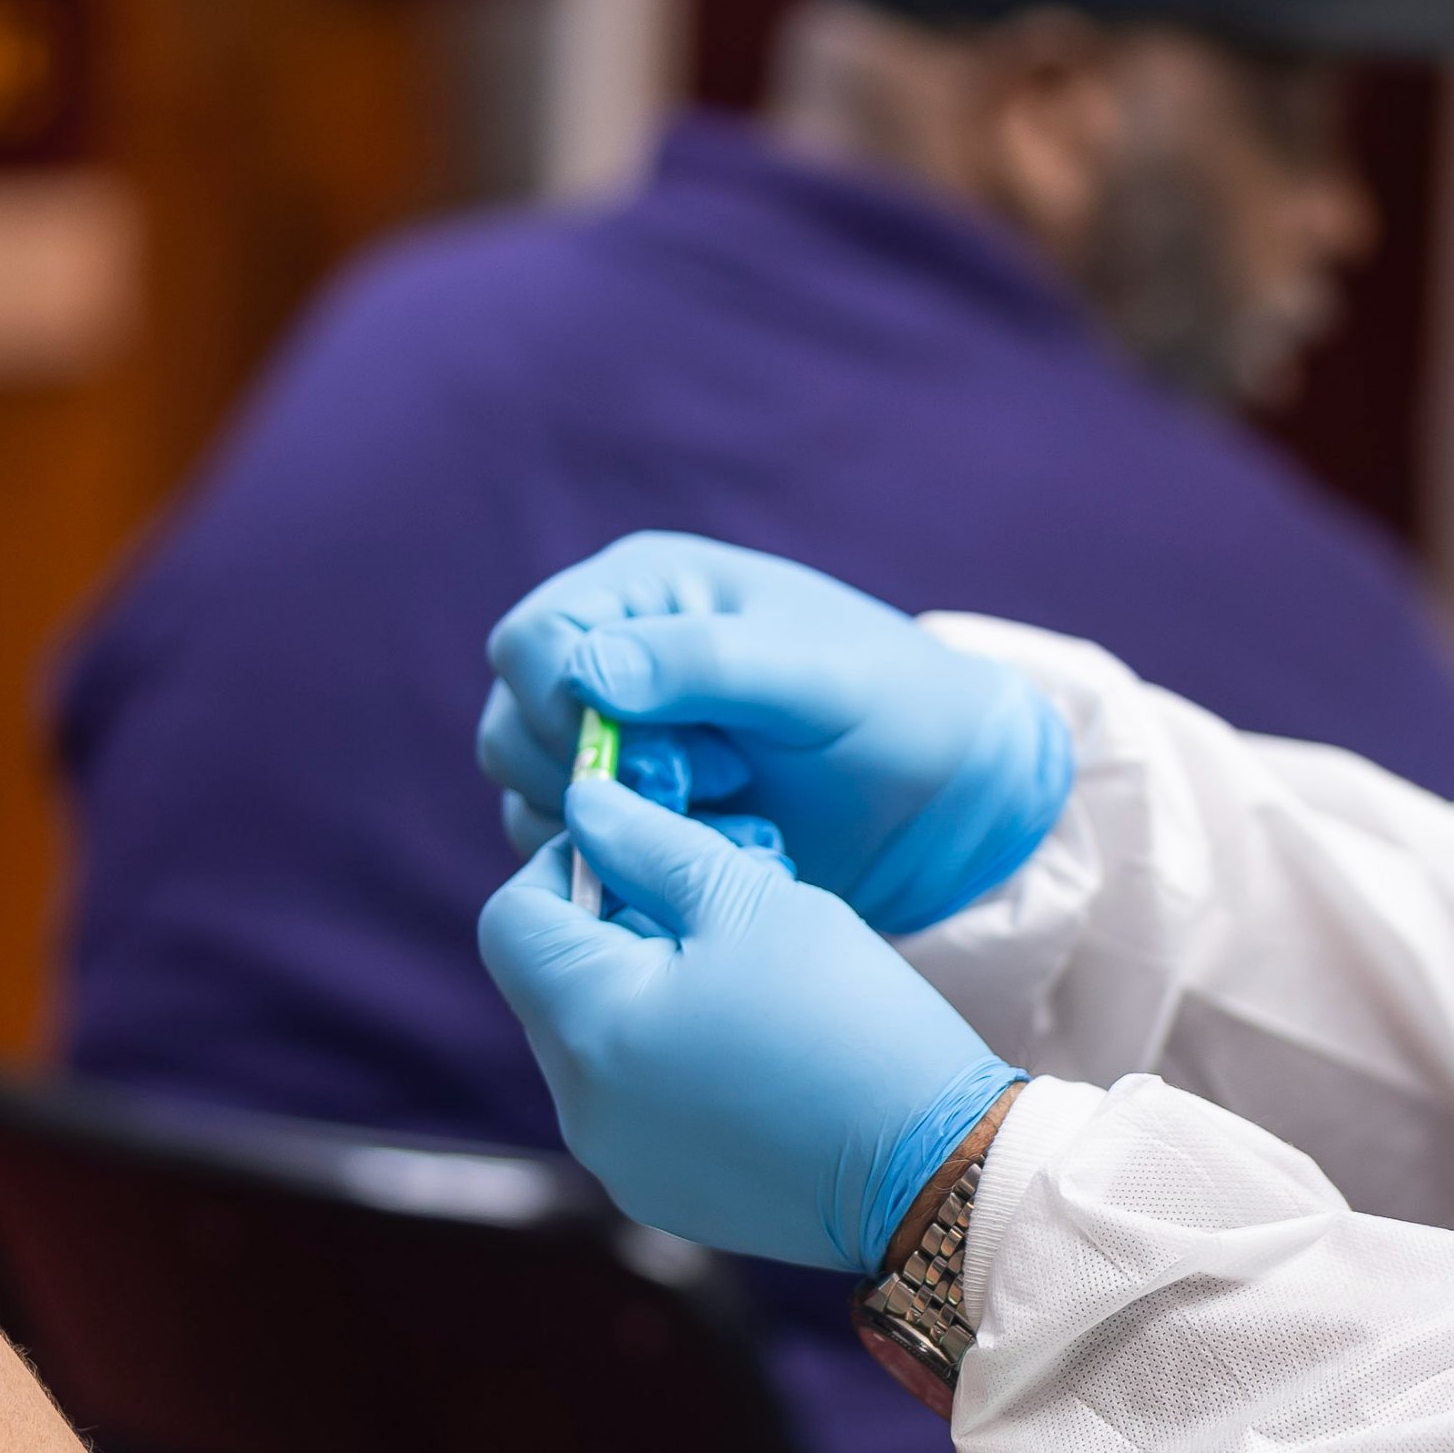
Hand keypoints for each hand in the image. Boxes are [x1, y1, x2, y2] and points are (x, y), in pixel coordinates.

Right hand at [477, 532, 1073, 933]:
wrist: (939, 791)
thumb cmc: (890, 705)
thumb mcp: (812, 675)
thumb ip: (704, 663)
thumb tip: (587, 672)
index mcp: (643, 590)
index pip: (532, 644)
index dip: (570, 710)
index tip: (670, 755)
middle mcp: (609, 653)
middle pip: (514, 723)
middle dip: (594, 775)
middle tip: (704, 791)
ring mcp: (610, 735)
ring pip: (528, 791)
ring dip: (609, 825)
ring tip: (721, 819)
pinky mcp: (626, 807)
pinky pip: (565, 844)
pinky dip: (621, 862)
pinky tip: (711, 852)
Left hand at [477, 770, 1021, 1270]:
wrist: (935, 1167)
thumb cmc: (848, 1017)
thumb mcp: (753, 899)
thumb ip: (651, 843)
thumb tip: (585, 804)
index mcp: (590, 1023)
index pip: (512, 919)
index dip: (566, 864)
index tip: (640, 849)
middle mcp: (580, 1106)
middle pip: (552, 983)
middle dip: (617, 928)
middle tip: (718, 906)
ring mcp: (617, 1162)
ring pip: (595, 1044)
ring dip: (646, 994)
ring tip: (746, 978)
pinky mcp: (661, 1196)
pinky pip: (634, 1106)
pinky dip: (670, 1063)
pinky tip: (755, 1050)